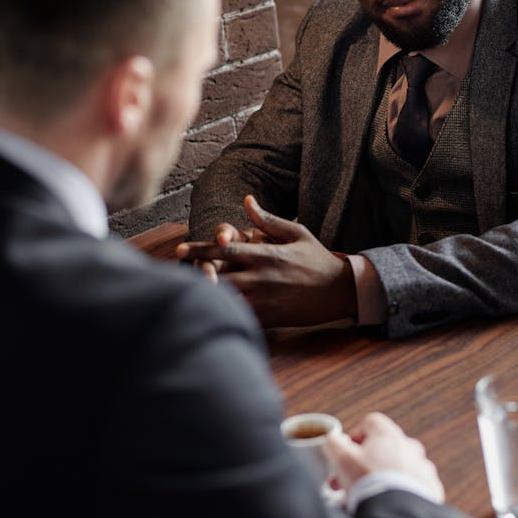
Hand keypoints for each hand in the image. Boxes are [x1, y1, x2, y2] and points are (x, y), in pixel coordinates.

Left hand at [179, 195, 356, 326]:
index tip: (180, 250)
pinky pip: (242, 317)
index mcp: (265, 254)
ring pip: (227, 299)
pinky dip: (227, 314)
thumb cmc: (317, 259)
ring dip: (208, 296)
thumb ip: (267, 220)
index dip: (199, 250)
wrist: (340, 290)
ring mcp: (265, 299)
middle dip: (197, 276)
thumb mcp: (295, 233)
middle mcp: (262, 277)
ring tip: (188, 294)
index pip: (225, 251)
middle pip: (219, 278)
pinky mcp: (271, 317)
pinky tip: (213, 312)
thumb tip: (247, 200)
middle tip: (177, 276)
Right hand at [323, 412, 444, 502]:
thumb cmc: (369, 483)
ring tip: (370, 496)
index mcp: (388, 435)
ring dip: (385, 477)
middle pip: (385, 447)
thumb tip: (333, 437)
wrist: (397, 513)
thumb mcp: (342, 459)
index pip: (371, 423)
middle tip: (350, 480)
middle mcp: (409, 446)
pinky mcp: (430, 487)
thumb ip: (334, 443)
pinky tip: (389, 503)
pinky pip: (414, 485)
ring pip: (400, 467)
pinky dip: (402, 491)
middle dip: (366, 462)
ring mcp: (422, 467)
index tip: (347, 452)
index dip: (356, 435)